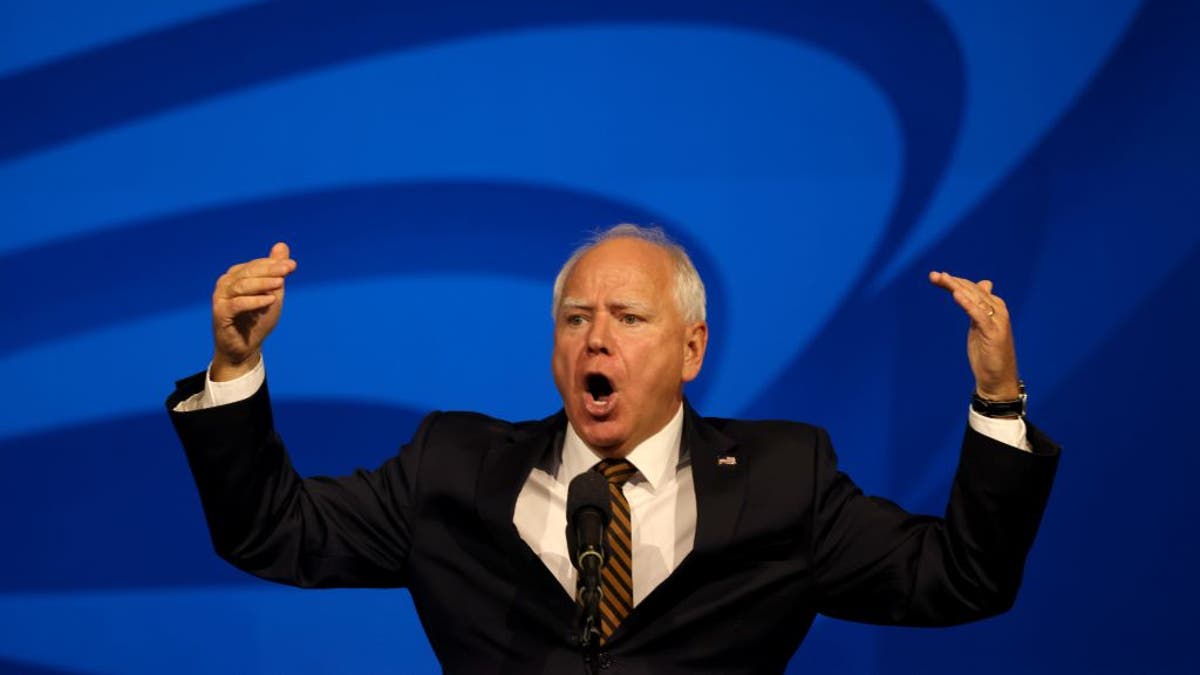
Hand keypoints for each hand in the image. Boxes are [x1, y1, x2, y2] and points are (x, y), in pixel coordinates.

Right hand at [210, 242, 296, 380]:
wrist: (246, 348)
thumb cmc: (257, 320)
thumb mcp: (272, 293)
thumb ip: (275, 271)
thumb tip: (282, 245)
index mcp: (236, 275)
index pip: (256, 265)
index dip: (274, 264)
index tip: (293, 266)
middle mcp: (225, 283)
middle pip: (248, 273)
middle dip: (270, 270)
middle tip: (288, 270)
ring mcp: (220, 298)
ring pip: (242, 286)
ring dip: (263, 283)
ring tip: (281, 283)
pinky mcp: (220, 313)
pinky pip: (237, 304)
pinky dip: (254, 301)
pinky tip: (270, 301)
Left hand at [928, 271, 1020, 399]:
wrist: (997, 378)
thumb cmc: (988, 352)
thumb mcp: (980, 325)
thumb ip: (979, 306)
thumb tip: (985, 284)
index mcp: (994, 307)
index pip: (972, 288)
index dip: (954, 281)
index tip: (936, 276)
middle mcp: (997, 310)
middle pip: (972, 290)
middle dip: (952, 282)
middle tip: (934, 275)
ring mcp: (997, 321)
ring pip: (975, 299)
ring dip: (957, 287)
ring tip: (943, 279)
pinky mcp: (994, 333)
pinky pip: (979, 315)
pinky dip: (968, 304)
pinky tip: (956, 296)